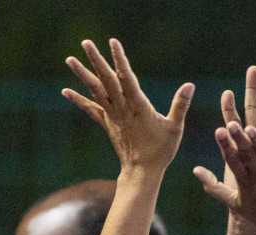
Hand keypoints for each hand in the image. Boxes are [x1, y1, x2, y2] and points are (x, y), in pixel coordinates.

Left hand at [63, 38, 191, 175]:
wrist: (141, 172)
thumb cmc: (161, 151)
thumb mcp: (175, 128)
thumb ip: (180, 105)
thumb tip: (190, 85)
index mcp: (138, 106)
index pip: (127, 78)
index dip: (120, 60)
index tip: (113, 42)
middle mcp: (122, 108)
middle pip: (107, 80)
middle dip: (96, 60)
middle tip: (86, 43)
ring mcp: (112, 116)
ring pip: (96, 91)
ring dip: (82, 74)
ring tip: (70, 59)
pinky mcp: (108, 124)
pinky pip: (91, 109)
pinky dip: (78, 99)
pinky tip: (66, 91)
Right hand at [196, 122, 255, 234]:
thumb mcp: (234, 204)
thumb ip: (214, 187)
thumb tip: (195, 170)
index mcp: (245, 183)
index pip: (233, 161)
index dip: (226, 147)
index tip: (218, 131)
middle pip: (248, 157)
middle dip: (239, 141)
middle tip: (231, 125)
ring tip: (251, 129)